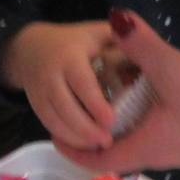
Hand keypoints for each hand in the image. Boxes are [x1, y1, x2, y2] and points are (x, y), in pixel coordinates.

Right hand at [0, 21, 118, 151]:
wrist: (31, 47)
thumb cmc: (77, 41)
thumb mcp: (98, 32)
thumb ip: (121, 39)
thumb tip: (148, 48)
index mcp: (70, 55)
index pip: (82, 83)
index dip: (95, 103)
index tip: (111, 120)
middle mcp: (51, 74)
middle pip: (65, 106)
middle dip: (85, 127)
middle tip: (107, 142)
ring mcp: (39, 91)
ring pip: (54, 119)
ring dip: (75, 137)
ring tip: (98, 148)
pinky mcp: (36, 106)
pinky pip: (48, 125)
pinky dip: (65, 139)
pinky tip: (83, 147)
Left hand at [54, 9, 179, 171]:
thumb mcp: (172, 68)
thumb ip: (141, 43)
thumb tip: (114, 16)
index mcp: (148, 147)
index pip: (100, 159)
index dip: (74, 149)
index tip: (54, 134)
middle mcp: (164, 153)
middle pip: (120, 149)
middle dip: (97, 131)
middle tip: (80, 106)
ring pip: (143, 137)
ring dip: (125, 121)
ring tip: (110, 93)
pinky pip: (163, 127)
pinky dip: (147, 112)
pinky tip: (150, 86)